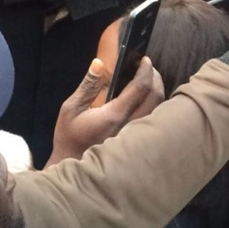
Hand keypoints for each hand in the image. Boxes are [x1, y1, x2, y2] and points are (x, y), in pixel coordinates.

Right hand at [45, 56, 163, 165]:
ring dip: (156, 90)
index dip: (146, 70)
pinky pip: (154, 118)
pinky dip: (154, 103)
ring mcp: (136, 134)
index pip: (141, 88)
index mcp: (115, 116)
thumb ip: (87, 86)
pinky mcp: (137, 140)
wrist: (74, 167)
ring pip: (158, 108)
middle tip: (147, 66)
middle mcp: (131, 126)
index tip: (144, 59)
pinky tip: (144, 98)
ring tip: (146, 79)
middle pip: (156, 96)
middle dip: (155, 77)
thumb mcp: (71, 109)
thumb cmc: (70, 138)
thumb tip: (98, 63)